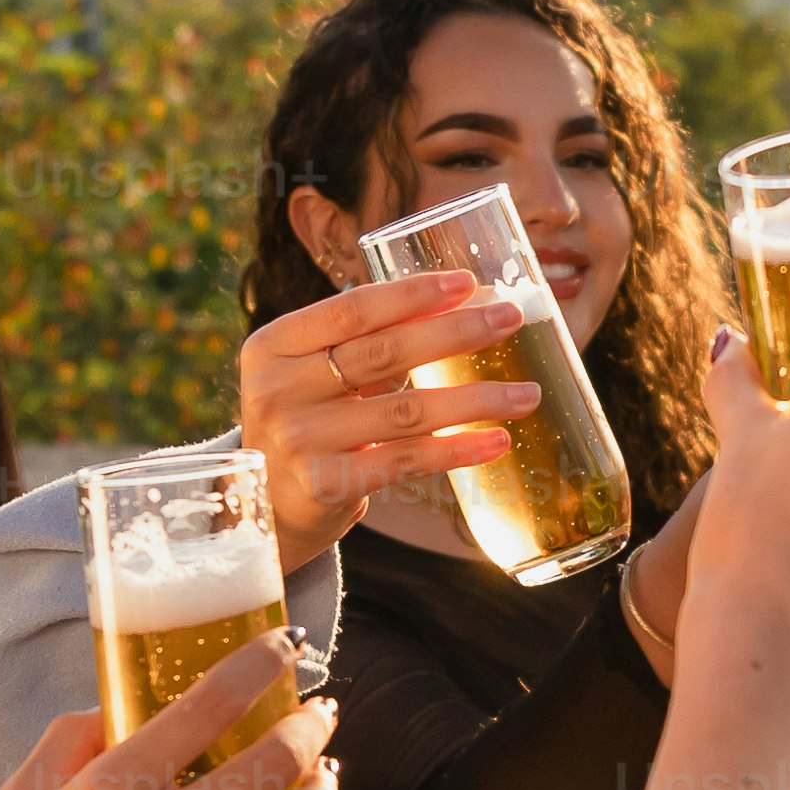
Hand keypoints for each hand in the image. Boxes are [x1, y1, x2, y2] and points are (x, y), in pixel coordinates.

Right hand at [238, 268, 528, 569]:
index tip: (467, 283)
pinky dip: (456, 449)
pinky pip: (405, 460)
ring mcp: (299, 439)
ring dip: (473, 399)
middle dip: (455, 333)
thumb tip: (466, 304)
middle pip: (383, 353)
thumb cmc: (307, 422)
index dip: (412, 295)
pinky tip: (496, 441)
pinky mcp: (325, 485)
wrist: (263, 506)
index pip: (352, 310)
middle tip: (509, 319)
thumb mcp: (315, 373)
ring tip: (526, 394)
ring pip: (405, 411)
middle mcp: (278, 389)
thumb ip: (368, 340)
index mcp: (274, 344)